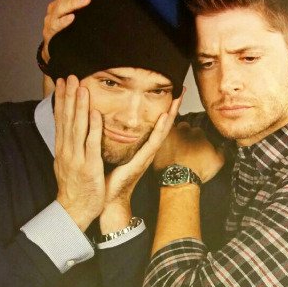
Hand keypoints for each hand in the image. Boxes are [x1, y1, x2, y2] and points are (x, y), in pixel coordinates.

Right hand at [42, 0, 106, 62]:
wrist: (55, 50)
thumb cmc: (71, 30)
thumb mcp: (80, 16)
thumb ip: (89, 7)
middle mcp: (57, 5)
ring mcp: (52, 18)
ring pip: (62, 7)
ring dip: (75, 2)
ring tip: (87, 0)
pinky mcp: (50, 32)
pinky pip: (56, 25)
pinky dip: (63, 21)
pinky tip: (72, 18)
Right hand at [54, 75, 104, 230]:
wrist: (74, 209)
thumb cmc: (73, 187)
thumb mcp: (66, 163)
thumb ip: (68, 145)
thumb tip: (68, 130)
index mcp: (62, 149)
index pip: (60, 119)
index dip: (60, 100)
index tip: (61, 83)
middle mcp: (67, 151)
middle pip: (67, 119)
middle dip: (68, 97)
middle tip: (71, 76)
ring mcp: (77, 158)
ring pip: (78, 128)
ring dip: (79, 107)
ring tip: (81, 88)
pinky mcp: (89, 167)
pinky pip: (92, 144)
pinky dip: (94, 128)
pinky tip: (96, 113)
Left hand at [99, 93, 183, 233]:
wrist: (109, 199)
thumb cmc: (109, 176)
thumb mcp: (113, 151)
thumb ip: (114, 137)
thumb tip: (105, 118)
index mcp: (141, 146)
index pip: (155, 122)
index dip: (163, 106)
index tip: (169, 90)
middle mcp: (147, 149)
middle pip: (164, 123)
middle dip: (173, 105)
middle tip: (182, 87)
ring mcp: (147, 155)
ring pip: (162, 130)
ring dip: (171, 113)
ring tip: (178, 97)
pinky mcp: (142, 161)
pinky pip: (153, 142)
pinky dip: (160, 129)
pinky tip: (165, 117)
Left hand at [154, 121, 224, 182]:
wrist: (180, 178)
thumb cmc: (199, 171)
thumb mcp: (218, 162)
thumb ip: (221, 151)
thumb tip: (222, 147)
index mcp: (198, 134)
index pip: (198, 131)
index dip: (197, 138)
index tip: (196, 145)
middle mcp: (184, 131)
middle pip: (184, 127)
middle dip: (184, 133)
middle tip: (184, 143)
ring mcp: (170, 136)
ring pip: (171, 130)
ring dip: (173, 135)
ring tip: (173, 145)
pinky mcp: (159, 143)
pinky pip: (159, 137)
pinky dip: (162, 141)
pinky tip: (164, 148)